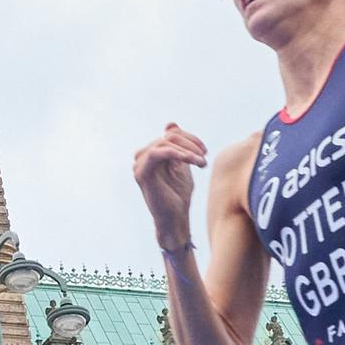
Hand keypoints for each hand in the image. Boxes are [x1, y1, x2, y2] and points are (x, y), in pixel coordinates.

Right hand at [130, 124, 210, 243]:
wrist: (175, 220)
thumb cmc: (179, 196)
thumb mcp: (182, 165)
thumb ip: (178, 146)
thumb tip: (170, 124)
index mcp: (151, 155)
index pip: (171, 134)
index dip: (190, 138)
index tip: (204, 151)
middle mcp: (142, 158)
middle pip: (169, 136)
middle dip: (191, 143)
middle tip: (204, 156)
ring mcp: (139, 165)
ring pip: (166, 142)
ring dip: (187, 150)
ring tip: (201, 162)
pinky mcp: (142, 173)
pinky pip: (159, 153)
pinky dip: (178, 154)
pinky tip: (192, 161)